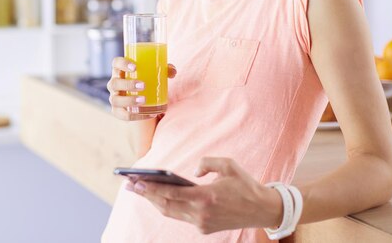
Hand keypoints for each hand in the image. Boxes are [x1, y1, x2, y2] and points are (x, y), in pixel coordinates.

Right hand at [107, 57, 176, 120]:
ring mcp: (115, 98)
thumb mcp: (154, 73)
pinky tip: (149, 114)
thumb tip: (172, 71)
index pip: (116, 63)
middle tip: (143, 85)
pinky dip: (136, 116)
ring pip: (116, 100)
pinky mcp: (118, 112)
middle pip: (114, 83)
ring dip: (129, 100)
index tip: (135, 67)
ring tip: (144, 100)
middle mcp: (114, 84)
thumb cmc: (147, 81)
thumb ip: (164, 70)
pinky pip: (123, 115)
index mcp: (120, 71)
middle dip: (128, 84)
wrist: (141, 99)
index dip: (122, 63)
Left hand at [125, 157, 283, 233]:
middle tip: (129, 185)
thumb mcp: (228, 165)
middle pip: (165, 205)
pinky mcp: (204, 228)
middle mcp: (201, 213)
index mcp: (206, 197)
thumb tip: (193, 172)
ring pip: (171, 213)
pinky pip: (181, 216)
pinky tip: (159, 197)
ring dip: (153, 202)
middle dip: (145, 195)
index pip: (171, 194)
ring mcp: (202, 223)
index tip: (135, 181)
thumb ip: (207, 163)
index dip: (150, 188)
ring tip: (139, 190)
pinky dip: (168, 206)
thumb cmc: (245, 184)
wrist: (263, 210)